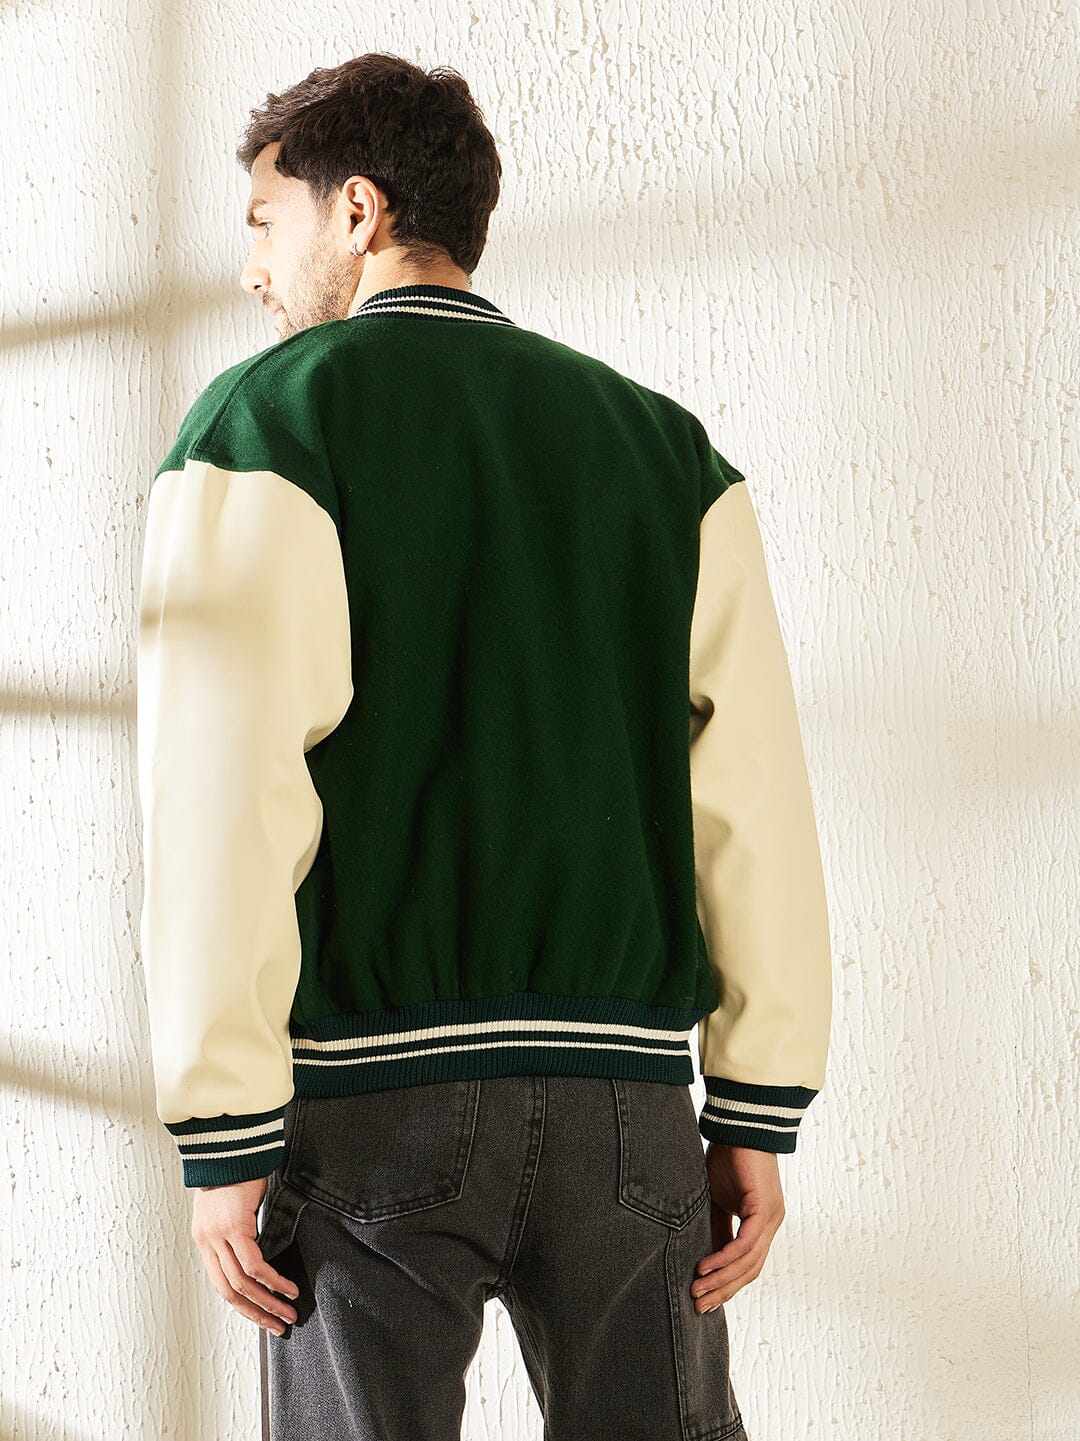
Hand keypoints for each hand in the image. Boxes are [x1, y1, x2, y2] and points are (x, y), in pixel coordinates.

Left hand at [191, 1175, 300, 1336]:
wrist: (230, 1144)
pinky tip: (286, 1287)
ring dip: (267, 1302)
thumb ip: (236, 1231)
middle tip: (278, 1325)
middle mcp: (206, 1241)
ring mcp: (218, 1236)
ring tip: (287, 1311)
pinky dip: (272, 1281)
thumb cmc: (234, 1170)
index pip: (220, 1284)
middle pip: (229, 1290)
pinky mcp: (234, 1226)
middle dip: (256, 1312)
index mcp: (204, 1239)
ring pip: (242, 1283)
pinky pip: (254, 1264)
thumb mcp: (229, 1206)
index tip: (263, 1315)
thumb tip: (255, 1252)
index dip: (243, 1304)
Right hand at [691, 1144, 785, 1312]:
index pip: (747, 1265)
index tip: (705, 1301)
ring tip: (697, 1292)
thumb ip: (715, 1228)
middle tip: (698, 1307)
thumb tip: (705, 1258)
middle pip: (750, 1271)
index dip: (727, 1285)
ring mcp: (771, 1218)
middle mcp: (771, 1225)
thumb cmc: (727, 1158)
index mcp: (761, 1224)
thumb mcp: (715, 1200)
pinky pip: (746, 1243)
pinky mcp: (765, 1209)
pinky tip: (706, 1268)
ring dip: (722, 1280)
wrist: (739, 1126)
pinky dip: (725, 1258)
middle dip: (723, 1291)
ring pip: (749, 1262)